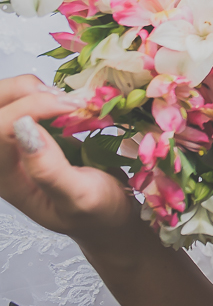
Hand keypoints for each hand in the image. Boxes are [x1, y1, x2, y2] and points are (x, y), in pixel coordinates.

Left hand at [0, 74, 135, 240]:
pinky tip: (67, 104)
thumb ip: (49, 169)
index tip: (72, 106)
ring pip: (6, 99)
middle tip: (62, 98)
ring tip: (67, 102)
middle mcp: (4, 158)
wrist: (109, 216)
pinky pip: (24, 100)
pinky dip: (45, 92)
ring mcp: (15, 144)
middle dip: (23, 91)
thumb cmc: (96, 212)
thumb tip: (25, 127)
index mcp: (6, 178)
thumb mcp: (79, 198)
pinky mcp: (30, 133)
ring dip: (33, 89)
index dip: (31, 107)